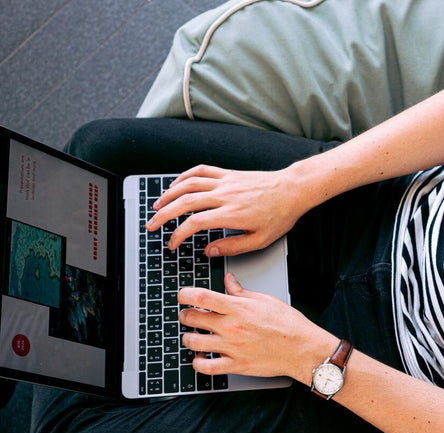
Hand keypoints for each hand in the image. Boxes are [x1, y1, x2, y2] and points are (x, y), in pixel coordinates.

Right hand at [147, 165, 306, 255]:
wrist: (292, 190)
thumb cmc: (280, 215)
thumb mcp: (259, 240)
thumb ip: (232, 247)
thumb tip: (209, 251)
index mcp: (231, 214)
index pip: (194, 223)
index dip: (178, 234)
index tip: (172, 244)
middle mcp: (224, 195)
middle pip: (184, 202)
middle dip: (163, 215)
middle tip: (152, 225)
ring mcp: (225, 181)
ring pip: (188, 184)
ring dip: (168, 194)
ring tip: (157, 206)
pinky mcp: (228, 173)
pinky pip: (201, 171)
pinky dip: (184, 176)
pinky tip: (176, 185)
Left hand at [178, 273, 336, 380]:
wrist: (303, 349)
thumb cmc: (289, 324)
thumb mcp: (265, 300)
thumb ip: (242, 291)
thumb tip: (228, 280)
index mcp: (238, 308)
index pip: (200, 297)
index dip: (185, 294)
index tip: (183, 295)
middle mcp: (232, 327)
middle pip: (191, 318)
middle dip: (185, 315)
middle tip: (188, 315)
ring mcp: (232, 348)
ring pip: (193, 342)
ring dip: (188, 337)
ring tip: (193, 335)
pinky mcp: (235, 365)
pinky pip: (206, 367)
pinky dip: (197, 362)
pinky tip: (200, 357)